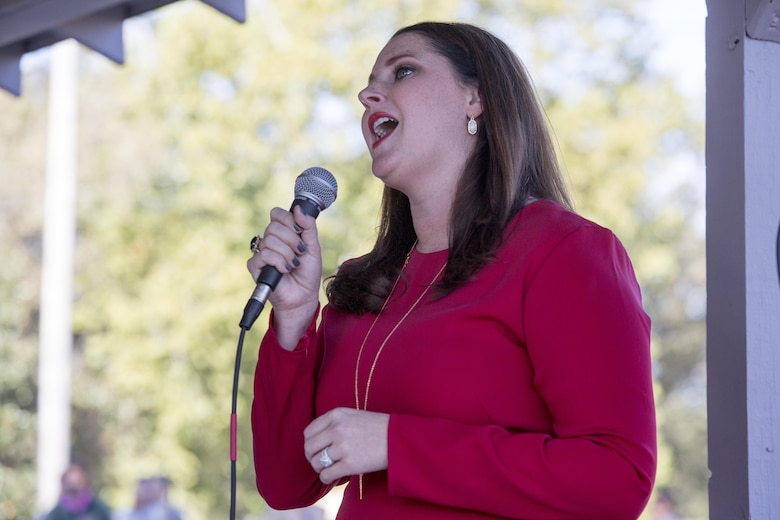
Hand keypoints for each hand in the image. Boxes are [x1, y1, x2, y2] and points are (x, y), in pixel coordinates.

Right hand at [247, 205, 320, 348]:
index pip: (277, 214)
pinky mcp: (255, 266)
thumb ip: (308, 226)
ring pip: (270, 240)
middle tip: (299, 252)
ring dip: (287, 253)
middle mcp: (270, 241)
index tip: (299, 231)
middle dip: (292, 239)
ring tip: (293, 264)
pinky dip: (278, 262)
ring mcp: (261, 253)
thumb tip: (298, 208)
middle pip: (274, 226)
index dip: (288, 219)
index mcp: (283, 233)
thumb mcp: (313, 247)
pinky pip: (264, 254)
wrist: (304, 296)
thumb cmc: (308, 273)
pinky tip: (284, 270)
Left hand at [303, 408, 389, 484]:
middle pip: (309, 447)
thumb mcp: (352, 415)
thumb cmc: (377, 427)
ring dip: (320, 468)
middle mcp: (336, 429)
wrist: (398, 438)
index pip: (309, 432)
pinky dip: (327, 478)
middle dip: (312, 457)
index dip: (310, 443)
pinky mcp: (349, 464)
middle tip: (321, 461)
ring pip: (316, 462)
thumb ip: (333, 423)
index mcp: (336, 414)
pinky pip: (326, 475)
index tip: (317, 449)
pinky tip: (334, 476)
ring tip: (330, 468)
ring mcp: (342, 446)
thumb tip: (315, 440)